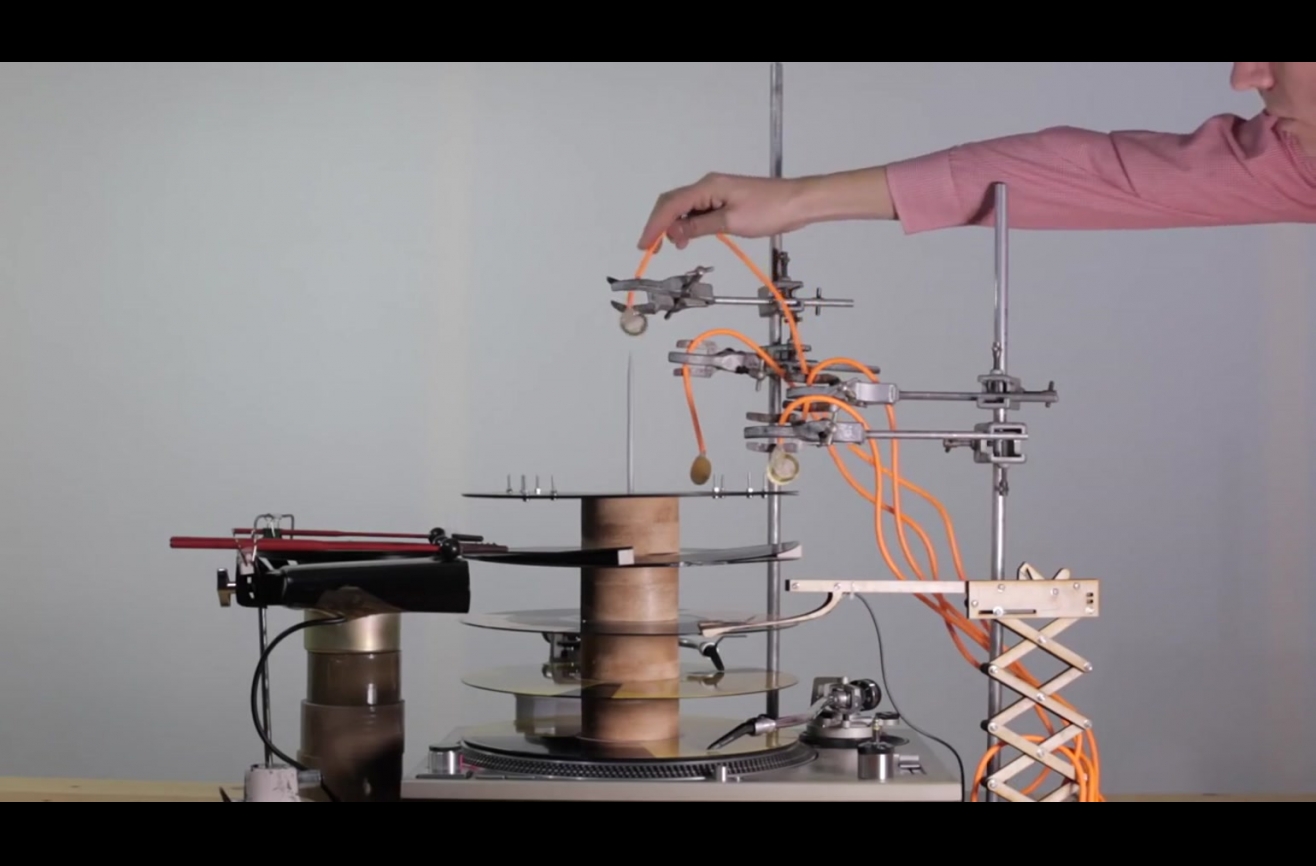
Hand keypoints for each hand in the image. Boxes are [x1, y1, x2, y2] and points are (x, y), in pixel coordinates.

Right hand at [637, 173, 804, 250]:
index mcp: (707, 187)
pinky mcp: (724, 200)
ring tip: (674, 245)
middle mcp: (708, 186)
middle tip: (652, 248)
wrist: (797, 203)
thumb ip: (699, 226)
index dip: (654, 225)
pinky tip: (688, 237)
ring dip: (674, 225)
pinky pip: (697, 210)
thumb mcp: (731, 222)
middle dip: (659, 224)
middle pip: (672, 203)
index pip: (671, 205)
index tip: (644, 245)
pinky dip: (688, 224)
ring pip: (684, 207)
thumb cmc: (769, 210)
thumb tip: (674, 230)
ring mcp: (716, 192)